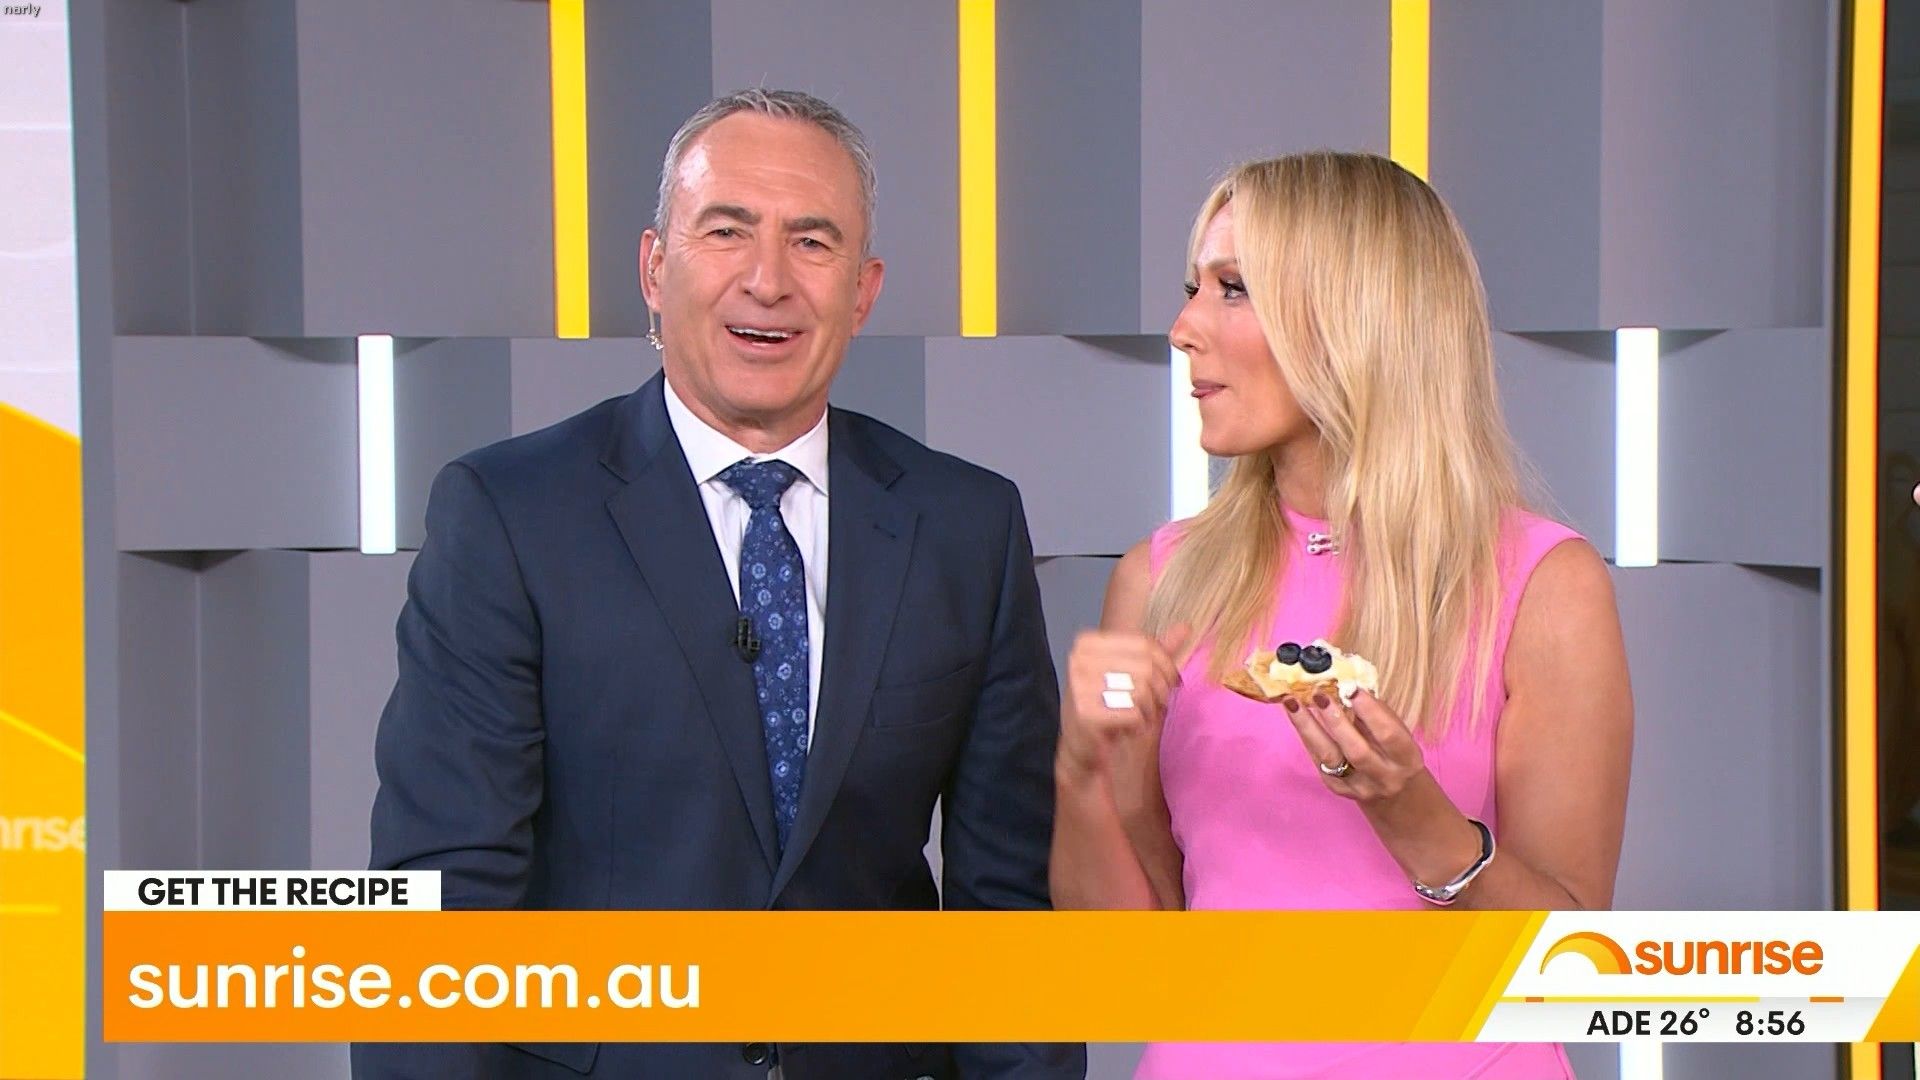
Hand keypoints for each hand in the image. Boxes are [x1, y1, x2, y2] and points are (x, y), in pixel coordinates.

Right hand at [1059, 625, 1189, 777]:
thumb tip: (1185, 627)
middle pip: (1146, 667)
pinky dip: (1139, 724)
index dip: (1166, 665)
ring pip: (1141, 690)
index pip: (1144, 643)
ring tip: (1141, 718)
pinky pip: (1132, 713)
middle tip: (1157, 706)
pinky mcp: (1084, 713)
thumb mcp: (1129, 673)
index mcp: (1088, 642)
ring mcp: (1078, 686)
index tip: (1169, 683)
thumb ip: (1155, 651)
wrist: (1080, 745)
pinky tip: (1129, 729)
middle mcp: (1079, 659)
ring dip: (1150, 710)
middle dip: (1161, 691)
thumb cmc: (1107, 705)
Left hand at [1282, 689, 1428, 802]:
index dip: (1370, 711)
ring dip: (1309, 727)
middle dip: (1336, 721)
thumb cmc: (1394, 752)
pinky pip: (1318, 761)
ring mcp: (1360, 786)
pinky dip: (1307, 737)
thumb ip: (1377, 713)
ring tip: (1293, 703)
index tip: (1351, 688)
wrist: (1395, 794)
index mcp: (1406, 758)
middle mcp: (1384, 776)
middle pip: (1357, 750)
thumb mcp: (1397, 732)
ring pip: (1329, 756)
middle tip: (1318, 694)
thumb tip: (1350, 685)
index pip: (1389, 735)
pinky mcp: (1338, 789)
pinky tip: (1297, 717)